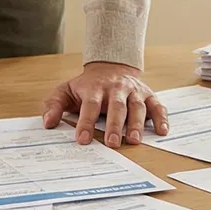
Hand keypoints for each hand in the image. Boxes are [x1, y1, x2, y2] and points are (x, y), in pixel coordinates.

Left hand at [41, 62, 168, 146]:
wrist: (110, 66)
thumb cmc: (87, 85)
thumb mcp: (66, 90)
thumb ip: (54, 105)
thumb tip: (47, 123)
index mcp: (95, 88)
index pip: (90, 105)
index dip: (86, 122)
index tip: (83, 140)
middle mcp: (116, 89)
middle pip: (117, 107)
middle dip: (114, 125)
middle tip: (112, 143)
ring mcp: (134, 91)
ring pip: (137, 106)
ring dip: (137, 124)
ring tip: (134, 140)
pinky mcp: (148, 94)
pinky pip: (157, 105)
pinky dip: (162, 118)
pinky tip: (163, 131)